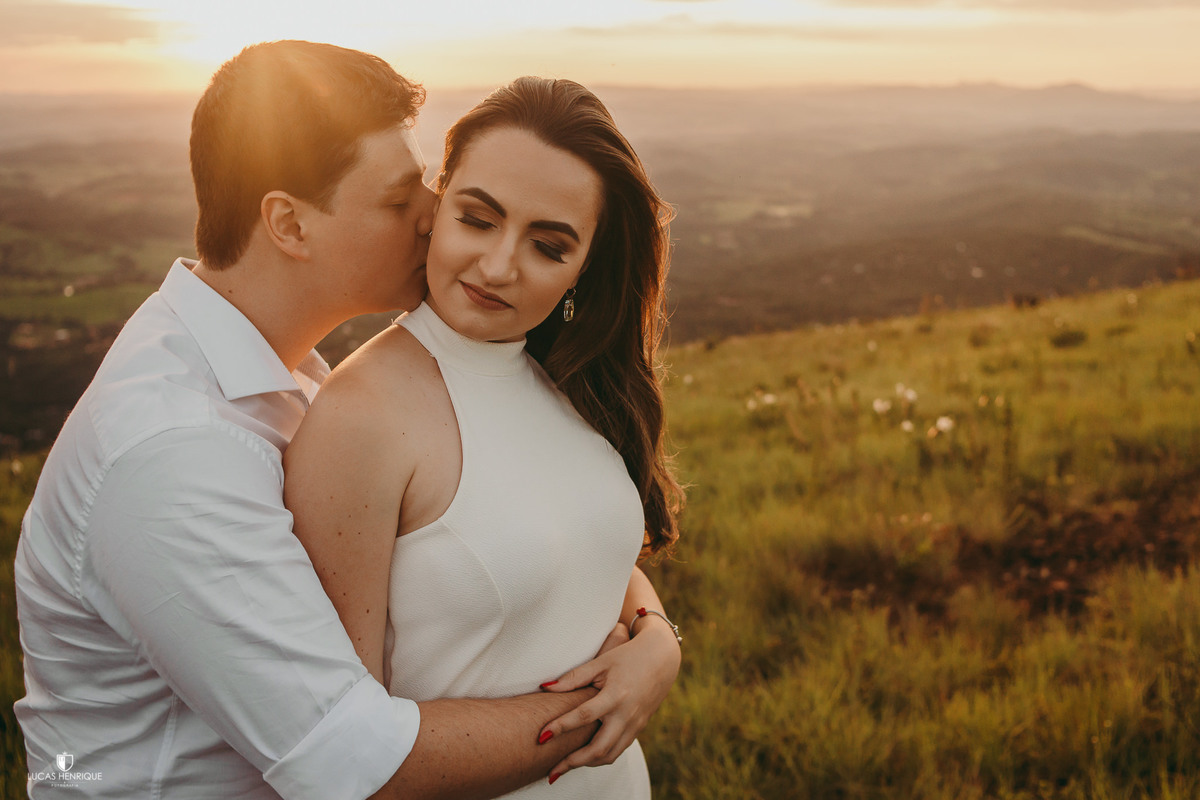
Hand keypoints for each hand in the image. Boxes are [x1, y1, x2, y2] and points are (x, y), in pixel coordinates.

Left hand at [536, 619, 680, 781]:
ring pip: (609, 755)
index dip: (561, 727)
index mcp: (616, 695)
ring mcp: (635, 724)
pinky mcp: (639, 728)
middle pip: (599, 749)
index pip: (584, 716)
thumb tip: (546, 687)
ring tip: (565, 765)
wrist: (662, 658)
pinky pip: (619, 750)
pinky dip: (600, 757)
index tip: (542, 736)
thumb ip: (574, 677)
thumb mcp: (601, 662)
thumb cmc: (628, 656)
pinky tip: (585, 755)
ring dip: (586, 763)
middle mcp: (627, 714)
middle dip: (573, 762)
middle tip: (551, 770)